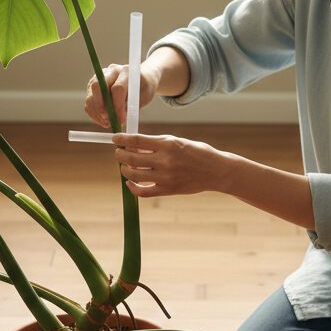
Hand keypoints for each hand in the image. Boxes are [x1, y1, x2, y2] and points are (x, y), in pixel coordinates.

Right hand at [84, 64, 158, 128]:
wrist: (140, 80)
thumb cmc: (143, 88)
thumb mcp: (144, 97)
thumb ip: (131, 105)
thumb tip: (118, 118)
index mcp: (125, 71)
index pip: (117, 88)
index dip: (118, 106)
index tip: (121, 120)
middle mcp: (110, 71)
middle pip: (97, 86)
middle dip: (101, 107)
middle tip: (109, 120)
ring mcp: (98, 78)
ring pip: (90, 96)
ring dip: (97, 113)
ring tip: (108, 123)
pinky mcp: (92, 87)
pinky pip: (88, 102)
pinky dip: (94, 114)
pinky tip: (104, 120)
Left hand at [113, 133, 229, 196]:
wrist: (216, 171)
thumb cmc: (197, 152)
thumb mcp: (178, 141)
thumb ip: (157, 144)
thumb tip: (134, 145)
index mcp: (168, 144)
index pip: (136, 140)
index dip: (121, 139)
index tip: (115, 139)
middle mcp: (165, 161)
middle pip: (131, 158)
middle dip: (120, 154)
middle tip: (118, 153)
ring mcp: (166, 177)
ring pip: (134, 174)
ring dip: (124, 169)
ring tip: (125, 166)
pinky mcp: (168, 190)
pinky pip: (143, 191)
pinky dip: (133, 187)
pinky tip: (131, 182)